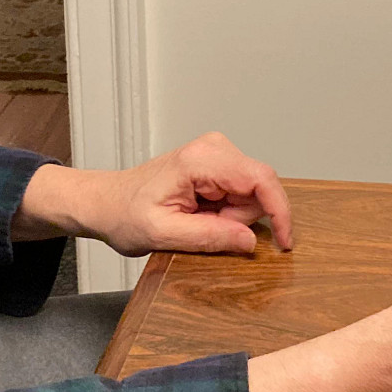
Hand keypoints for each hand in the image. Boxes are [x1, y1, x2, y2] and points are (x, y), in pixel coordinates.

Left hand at [22, 133, 293, 256]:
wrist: (106, 202)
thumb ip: (209, 237)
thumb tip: (251, 241)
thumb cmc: (125, 215)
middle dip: (239, 220)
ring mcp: (217, 153)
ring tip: (194, 220)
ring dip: (231, 217)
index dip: (280, 212)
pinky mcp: (218, 164)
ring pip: (252, 194)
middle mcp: (214, 147)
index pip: (261, 179)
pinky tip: (200, 213)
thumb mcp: (162, 235)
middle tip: (200, 228)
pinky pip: (241, 194)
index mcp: (201, 160)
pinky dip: (226, 212)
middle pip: (258, 190)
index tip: (285, 244)